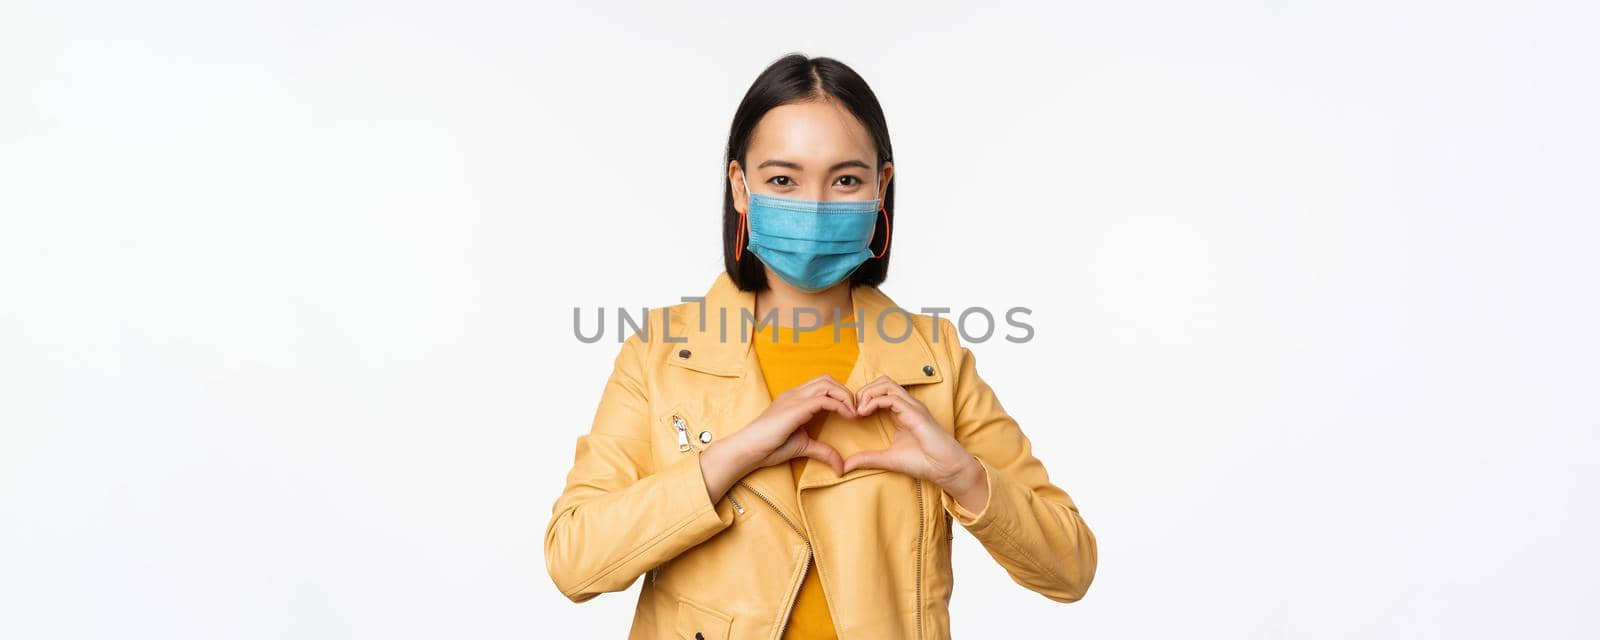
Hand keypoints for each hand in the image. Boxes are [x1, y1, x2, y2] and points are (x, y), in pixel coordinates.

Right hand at [705, 374, 853, 496]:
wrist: (748, 449)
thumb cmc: (769, 447)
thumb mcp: (803, 447)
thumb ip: (823, 451)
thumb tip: (840, 467)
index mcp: (795, 399)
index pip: (822, 384)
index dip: (840, 394)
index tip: (852, 412)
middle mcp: (795, 394)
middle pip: (827, 379)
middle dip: (846, 392)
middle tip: (856, 410)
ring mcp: (794, 398)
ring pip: (827, 384)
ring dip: (845, 396)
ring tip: (854, 413)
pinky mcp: (795, 408)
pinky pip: (824, 400)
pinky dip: (840, 405)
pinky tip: (848, 417)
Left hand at [842, 375, 988, 510]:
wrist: (945, 469)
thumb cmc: (924, 462)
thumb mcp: (888, 459)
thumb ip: (868, 459)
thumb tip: (846, 465)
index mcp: (900, 412)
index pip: (880, 391)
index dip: (863, 397)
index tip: (851, 414)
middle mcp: (907, 405)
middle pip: (881, 382)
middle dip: (863, 391)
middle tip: (853, 409)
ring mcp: (912, 406)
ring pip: (885, 384)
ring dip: (867, 393)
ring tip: (858, 410)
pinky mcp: (915, 412)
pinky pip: (891, 397)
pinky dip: (874, 401)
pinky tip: (865, 413)